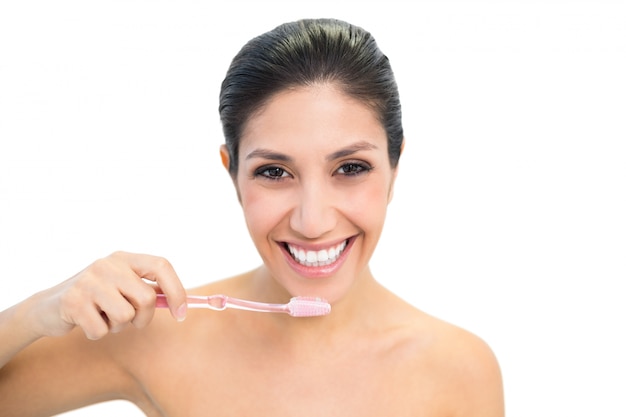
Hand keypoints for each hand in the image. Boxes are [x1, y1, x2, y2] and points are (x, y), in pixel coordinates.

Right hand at [31, 251, 186, 339]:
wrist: (48, 307)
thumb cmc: (96, 300)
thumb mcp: (122, 287)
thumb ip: (149, 291)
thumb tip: (183, 304)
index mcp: (124, 258)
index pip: (161, 266)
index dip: (177, 291)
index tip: (181, 314)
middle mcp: (108, 264)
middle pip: (147, 298)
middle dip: (143, 318)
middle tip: (130, 320)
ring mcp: (89, 281)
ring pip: (126, 316)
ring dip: (118, 326)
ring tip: (103, 318)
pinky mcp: (73, 301)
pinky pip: (102, 330)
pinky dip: (97, 333)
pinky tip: (86, 322)